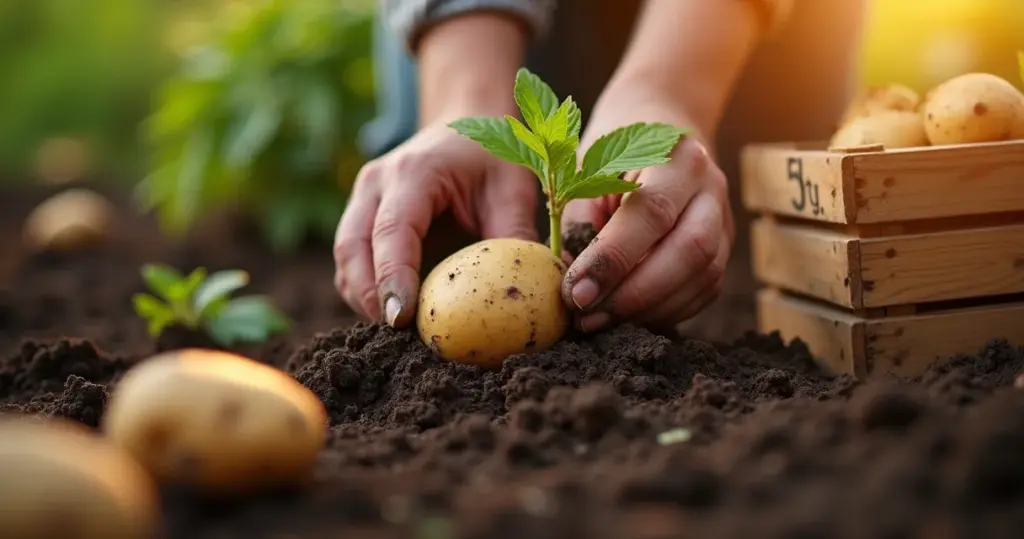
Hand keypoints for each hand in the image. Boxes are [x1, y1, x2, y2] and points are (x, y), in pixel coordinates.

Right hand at [334, 120, 538, 326]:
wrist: (467, 123)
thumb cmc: (494, 159)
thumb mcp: (514, 191)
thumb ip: (518, 238)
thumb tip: (541, 293)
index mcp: (414, 173)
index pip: (392, 231)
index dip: (392, 277)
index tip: (401, 319)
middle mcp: (378, 183)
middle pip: (352, 247)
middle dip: (370, 296)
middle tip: (399, 335)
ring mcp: (363, 197)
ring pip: (345, 257)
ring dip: (364, 296)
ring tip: (399, 329)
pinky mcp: (360, 215)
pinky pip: (350, 260)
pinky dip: (365, 288)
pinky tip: (395, 310)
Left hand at [560, 99, 734, 331]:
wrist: (663, 122)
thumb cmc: (613, 150)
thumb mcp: (587, 170)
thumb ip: (580, 223)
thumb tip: (572, 288)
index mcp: (676, 156)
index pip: (651, 214)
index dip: (613, 260)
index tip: (576, 293)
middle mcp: (710, 187)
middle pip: (690, 251)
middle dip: (635, 294)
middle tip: (589, 317)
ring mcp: (725, 220)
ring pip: (703, 277)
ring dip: (650, 309)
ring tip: (601, 321)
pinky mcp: (725, 247)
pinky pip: (705, 290)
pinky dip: (667, 311)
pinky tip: (629, 317)